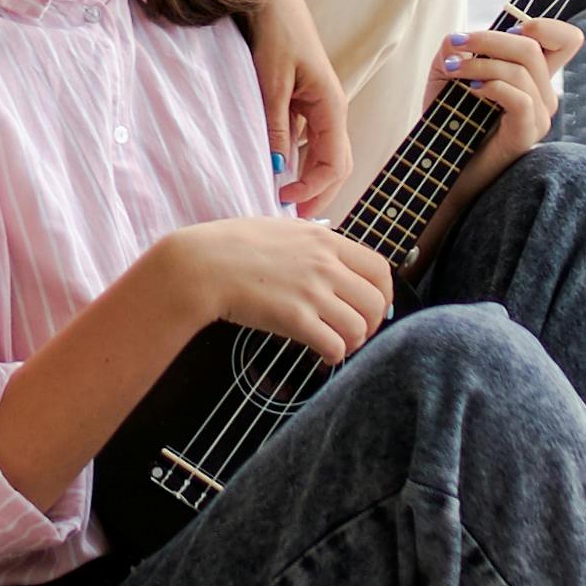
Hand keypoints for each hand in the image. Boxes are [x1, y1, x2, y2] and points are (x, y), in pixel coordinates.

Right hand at [149, 214, 393, 364]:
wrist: (202, 265)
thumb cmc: (232, 247)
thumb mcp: (282, 230)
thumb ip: (312, 245)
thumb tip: (333, 263)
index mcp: (324, 240)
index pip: (379, 267)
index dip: (383, 293)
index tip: (374, 307)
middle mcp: (324, 264)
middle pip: (376, 301)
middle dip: (372, 323)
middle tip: (356, 333)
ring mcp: (311, 291)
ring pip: (359, 326)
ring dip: (353, 342)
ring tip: (338, 345)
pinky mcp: (295, 318)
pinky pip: (334, 345)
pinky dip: (334, 355)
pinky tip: (323, 355)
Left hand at [251, 0, 353, 219]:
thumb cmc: (276, 31)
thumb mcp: (271, 81)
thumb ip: (275, 124)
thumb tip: (277, 168)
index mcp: (331, 106)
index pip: (335, 163)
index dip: (313, 188)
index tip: (283, 201)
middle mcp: (330, 109)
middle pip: (335, 164)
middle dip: (318, 193)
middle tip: (290, 217)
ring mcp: (317, 105)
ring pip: (320, 154)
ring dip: (306, 178)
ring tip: (282, 199)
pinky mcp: (302, 100)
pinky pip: (305, 139)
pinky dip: (294, 158)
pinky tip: (275, 168)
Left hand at [425, 14, 576, 154]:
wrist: (442, 166)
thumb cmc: (449, 119)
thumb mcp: (448, 74)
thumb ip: (456, 49)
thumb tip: (458, 38)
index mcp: (533, 75)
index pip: (567, 41)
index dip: (548, 25)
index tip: (510, 28)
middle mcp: (543, 94)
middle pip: (534, 47)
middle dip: (489, 39)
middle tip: (456, 44)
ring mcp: (539, 115)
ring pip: (522, 70)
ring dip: (480, 63)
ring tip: (451, 70)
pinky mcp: (528, 134)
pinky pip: (521, 99)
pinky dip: (493, 86)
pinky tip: (470, 90)